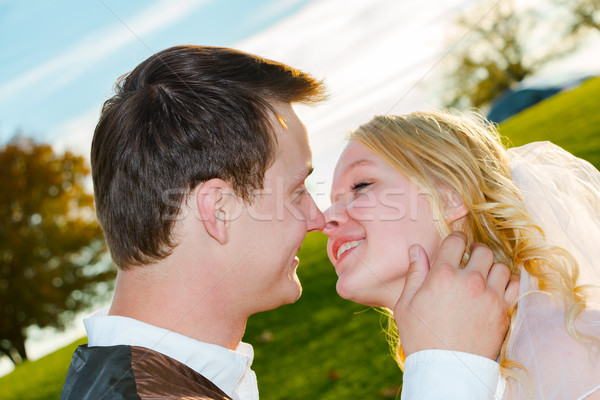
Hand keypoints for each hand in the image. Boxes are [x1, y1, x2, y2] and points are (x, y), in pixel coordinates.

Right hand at [394, 232, 518, 359]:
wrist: (446, 369)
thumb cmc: (421, 337)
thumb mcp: (406, 304)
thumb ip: (415, 273)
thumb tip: (417, 249)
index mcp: (442, 275)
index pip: (456, 241)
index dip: (455, 240)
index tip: (455, 245)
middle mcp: (469, 280)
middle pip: (483, 250)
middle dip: (476, 252)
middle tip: (470, 261)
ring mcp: (490, 296)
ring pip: (501, 266)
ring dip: (492, 268)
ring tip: (484, 276)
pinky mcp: (503, 311)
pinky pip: (515, 286)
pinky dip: (509, 283)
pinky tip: (498, 288)